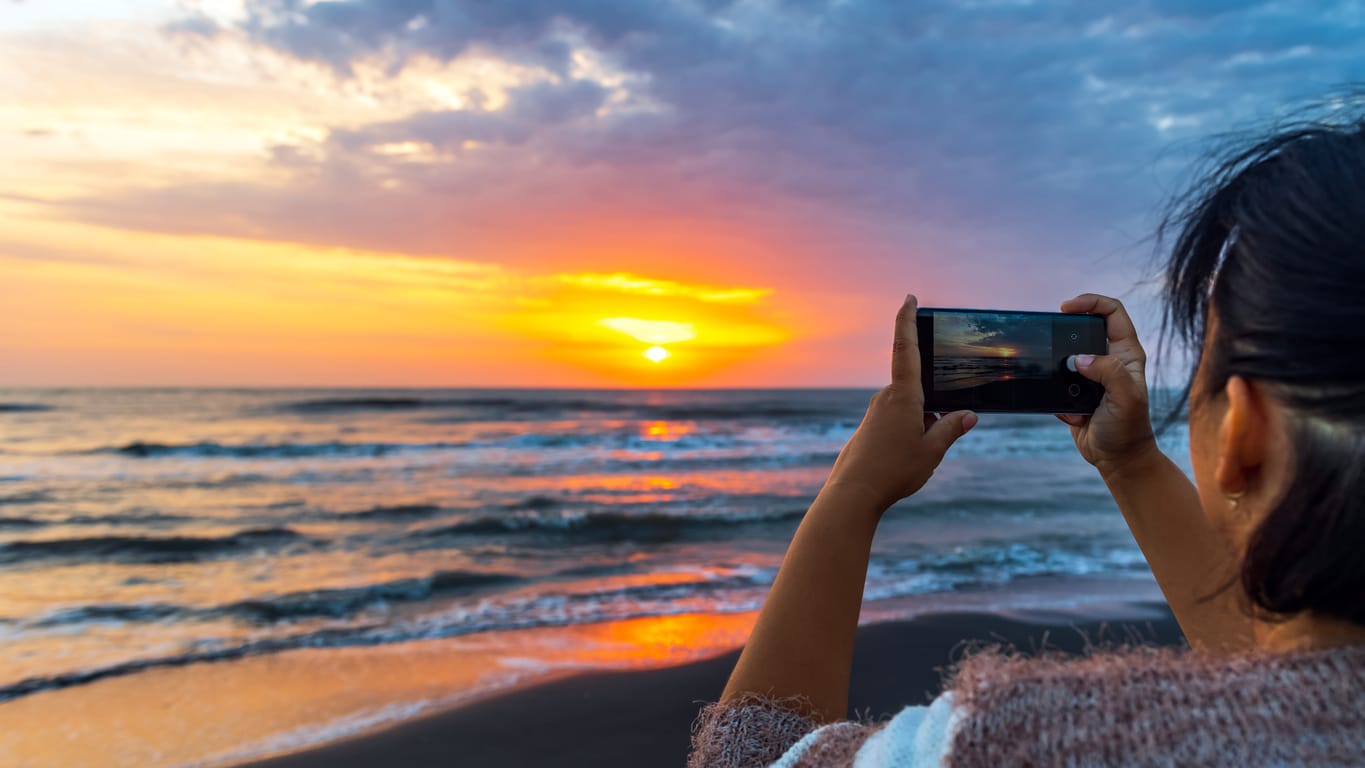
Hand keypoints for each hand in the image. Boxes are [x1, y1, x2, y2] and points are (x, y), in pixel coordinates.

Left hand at [826, 295, 977, 511]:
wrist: (852, 494)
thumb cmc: (894, 471)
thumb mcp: (932, 451)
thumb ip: (951, 429)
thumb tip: (968, 414)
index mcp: (903, 396)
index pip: (906, 349)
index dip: (907, 321)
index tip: (909, 298)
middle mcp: (885, 398)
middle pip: (916, 389)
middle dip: (932, 406)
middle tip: (935, 434)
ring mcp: (874, 413)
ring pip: (908, 409)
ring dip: (922, 425)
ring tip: (921, 456)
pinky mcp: (869, 429)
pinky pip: (897, 423)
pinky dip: (910, 435)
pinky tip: (908, 460)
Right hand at [1056, 293, 1159, 474]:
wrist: (1117, 459)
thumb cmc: (1128, 429)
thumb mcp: (1126, 398)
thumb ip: (1108, 372)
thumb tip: (1079, 359)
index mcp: (1126, 353)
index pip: (1112, 312)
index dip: (1090, 302)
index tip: (1066, 308)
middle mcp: (1108, 359)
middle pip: (1084, 327)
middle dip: (1065, 332)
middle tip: (1051, 336)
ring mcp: (1090, 375)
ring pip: (1065, 354)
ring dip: (1057, 365)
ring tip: (1062, 384)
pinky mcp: (1073, 391)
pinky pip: (1055, 380)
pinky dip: (1055, 391)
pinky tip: (1071, 412)